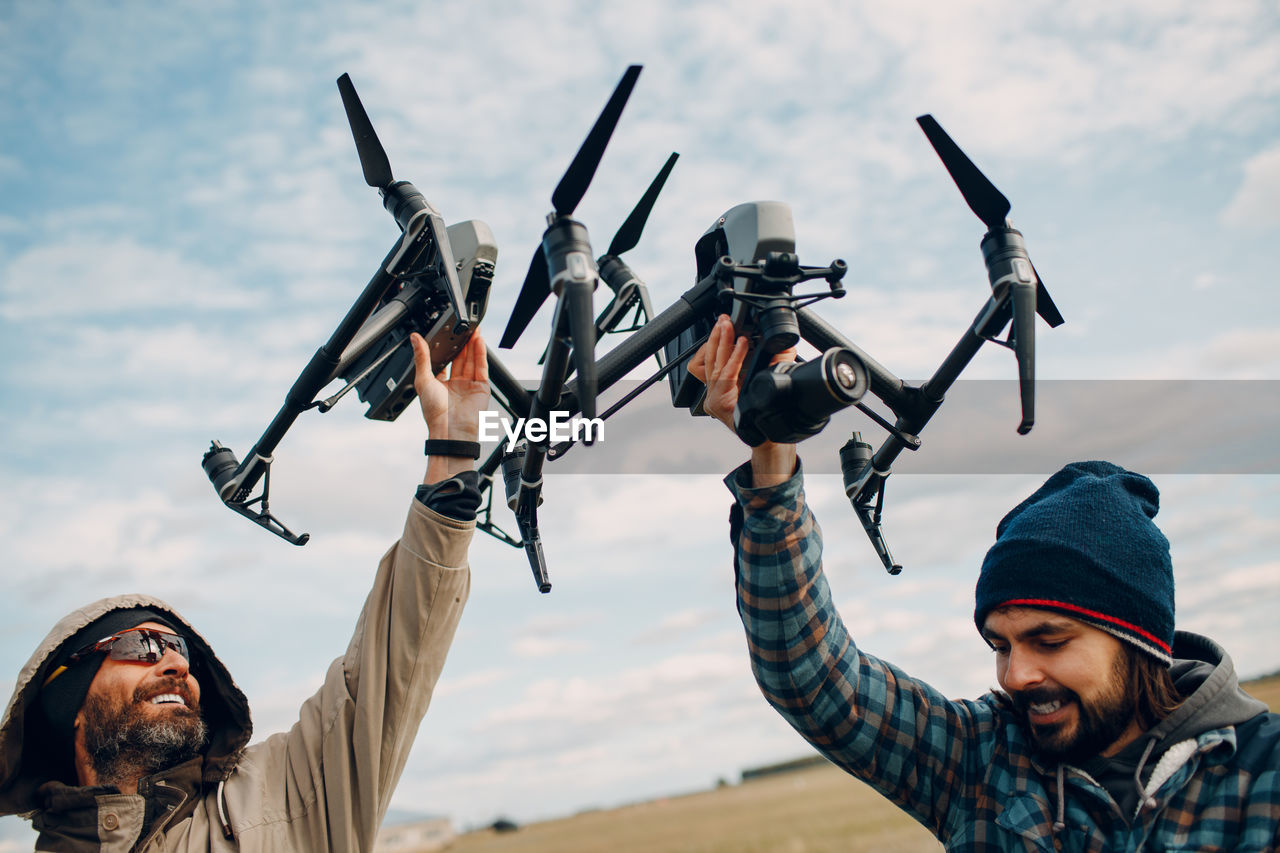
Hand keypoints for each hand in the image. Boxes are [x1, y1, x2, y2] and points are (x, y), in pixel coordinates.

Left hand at [412, 331, 488, 481]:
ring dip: (472, 344)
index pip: (444, 360)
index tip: (447, 332)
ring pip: (471, 360)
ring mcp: (469, 385)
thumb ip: (421, 358)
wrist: (451, 430)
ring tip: (473, 329)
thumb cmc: (435, 413)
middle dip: (462, 342)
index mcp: (439, 384)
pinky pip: (481, 367)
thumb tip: (415, 339)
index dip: (446, 346)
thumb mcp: (423, 380)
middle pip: (460, 358)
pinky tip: (479, 341)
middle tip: (463, 326)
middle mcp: (455, 384)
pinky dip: (480, 354)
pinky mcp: (481, 387)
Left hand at [688, 314, 797, 486]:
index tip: (744, 340)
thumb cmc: (767, 425)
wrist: (764, 440)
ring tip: (723, 323)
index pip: (726, 374)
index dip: (736, 355)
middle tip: (728, 322)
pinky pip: (709, 367)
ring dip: (716, 341)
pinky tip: (721, 337)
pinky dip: (716, 350)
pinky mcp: (715, 389)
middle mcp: (713, 399)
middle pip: (712, 363)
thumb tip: (785, 350)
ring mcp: (712, 394)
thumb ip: (779, 371)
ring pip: (707, 363)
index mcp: (723, 405)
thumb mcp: (774, 395)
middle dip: (721, 339)